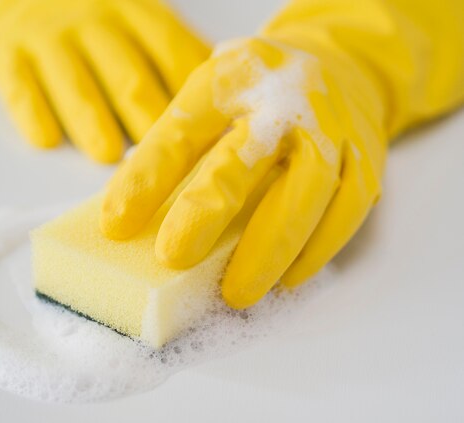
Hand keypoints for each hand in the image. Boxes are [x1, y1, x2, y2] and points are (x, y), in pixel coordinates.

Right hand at [0, 0, 208, 161]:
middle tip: (164, 157)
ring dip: (92, 121)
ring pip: (75, 85)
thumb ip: (170, 47)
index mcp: (134, 11)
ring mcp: (48, 36)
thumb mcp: (135, 9)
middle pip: (128, 76)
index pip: (170, 53)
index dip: (189, 94)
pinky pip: (19, 85)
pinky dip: (32, 111)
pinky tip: (46, 139)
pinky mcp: (5, 51)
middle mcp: (93, 22)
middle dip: (147, 116)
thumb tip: (217, 98)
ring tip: (108, 154)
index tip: (208, 132)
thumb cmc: (94, 7)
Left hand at [101, 37, 385, 307]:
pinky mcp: (367, 159)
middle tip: (173, 257)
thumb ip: (179, 149)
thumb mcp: (213, 100)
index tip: (115, 226)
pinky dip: (316, 251)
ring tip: (236, 292)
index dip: (145, 180)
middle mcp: (285, 98)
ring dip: (269, 250)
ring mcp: (333, 128)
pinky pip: (346, 212)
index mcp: (231, 80)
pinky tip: (287, 279)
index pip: (180, 131)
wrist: (339, 68)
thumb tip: (131, 218)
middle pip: (243, 158)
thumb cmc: (259, 98)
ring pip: (306, 192)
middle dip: (206, 212)